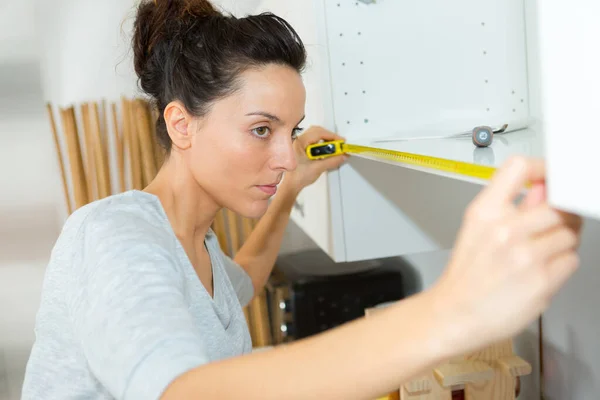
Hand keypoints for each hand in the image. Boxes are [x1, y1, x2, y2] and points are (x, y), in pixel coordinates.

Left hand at [284, 126, 347, 192]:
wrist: (292, 185)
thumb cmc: (299, 177)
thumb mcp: (318, 168)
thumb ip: (332, 161)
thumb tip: (343, 155)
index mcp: (300, 143)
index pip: (318, 133)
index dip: (332, 136)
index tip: (341, 142)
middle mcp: (299, 141)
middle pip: (317, 131)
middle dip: (329, 136)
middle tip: (339, 144)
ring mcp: (300, 144)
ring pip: (316, 135)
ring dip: (326, 139)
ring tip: (334, 147)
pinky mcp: (302, 148)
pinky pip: (314, 140)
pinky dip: (322, 143)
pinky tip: (327, 150)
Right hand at [432, 156, 582, 353]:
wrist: (456, 313)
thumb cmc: (466, 275)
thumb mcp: (478, 230)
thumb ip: (513, 206)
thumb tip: (542, 187)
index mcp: (483, 212)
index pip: (519, 167)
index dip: (543, 169)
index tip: (552, 178)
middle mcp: (503, 230)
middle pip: (559, 204)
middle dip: (563, 215)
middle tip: (553, 225)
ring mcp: (524, 255)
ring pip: (570, 233)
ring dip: (563, 242)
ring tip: (543, 252)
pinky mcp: (541, 280)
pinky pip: (571, 260)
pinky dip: (562, 265)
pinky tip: (542, 270)